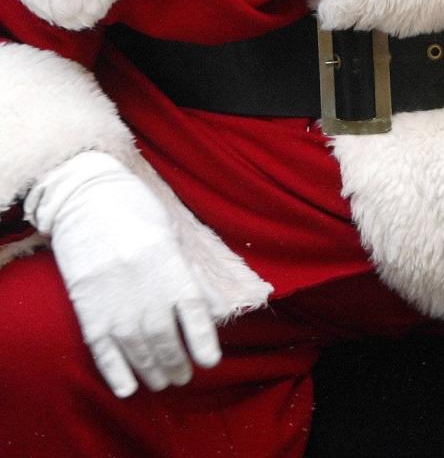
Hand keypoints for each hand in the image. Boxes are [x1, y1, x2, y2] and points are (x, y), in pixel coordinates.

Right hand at [25, 150, 225, 396]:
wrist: (89, 200)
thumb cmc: (137, 212)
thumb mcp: (172, 236)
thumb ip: (187, 272)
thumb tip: (207, 307)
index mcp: (171, 268)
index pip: (194, 314)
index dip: (202, 341)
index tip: (210, 361)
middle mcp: (146, 291)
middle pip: (165, 340)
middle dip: (176, 363)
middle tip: (183, 377)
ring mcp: (115, 303)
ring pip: (138, 350)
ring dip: (152, 371)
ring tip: (162, 382)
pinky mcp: (89, 309)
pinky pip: (103, 350)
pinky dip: (116, 372)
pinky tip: (127, 388)